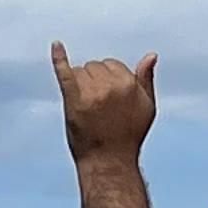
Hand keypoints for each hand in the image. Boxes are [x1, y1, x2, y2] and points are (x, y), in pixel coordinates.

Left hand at [49, 43, 160, 167]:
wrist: (108, 162)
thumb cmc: (129, 136)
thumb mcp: (147, 107)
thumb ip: (147, 79)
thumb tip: (151, 55)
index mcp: (129, 84)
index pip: (112, 65)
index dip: (109, 81)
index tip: (109, 101)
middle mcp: (111, 86)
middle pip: (95, 66)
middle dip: (94, 81)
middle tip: (98, 108)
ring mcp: (91, 92)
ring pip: (80, 71)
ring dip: (80, 84)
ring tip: (87, 108)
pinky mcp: (73, 100)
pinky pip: (65, 73)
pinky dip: (59, 58)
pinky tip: (56, 45)